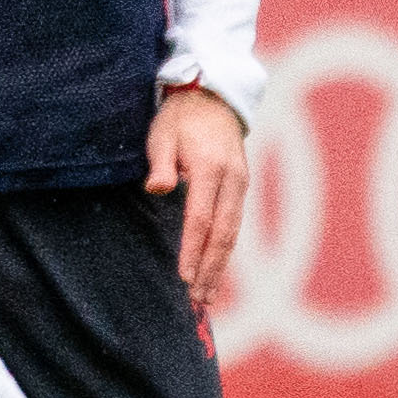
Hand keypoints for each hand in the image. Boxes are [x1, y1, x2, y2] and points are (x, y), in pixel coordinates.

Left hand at [149, 86, 250, 316]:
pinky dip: (224, 251)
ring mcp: (240, 185)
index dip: (192, 249)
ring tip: (208, 295)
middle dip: (211, 269)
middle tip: (198, 299)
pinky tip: (215, 269)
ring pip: (233, 234)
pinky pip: (234, 226)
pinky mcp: (240, 189)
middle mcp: (232, 180)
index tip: (184, 276)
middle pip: (223, 234)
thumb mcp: (162, 134)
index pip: (201, 218)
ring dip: (219, 266)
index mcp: (211, 168)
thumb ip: (160, 163)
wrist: (212, 98)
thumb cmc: (179, 118)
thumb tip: (157, 189)